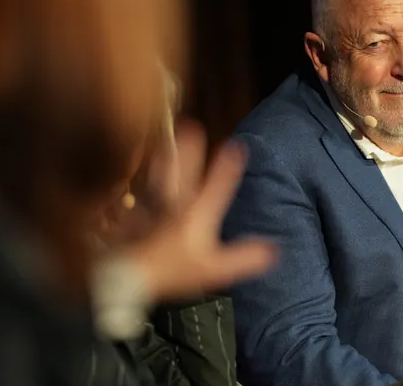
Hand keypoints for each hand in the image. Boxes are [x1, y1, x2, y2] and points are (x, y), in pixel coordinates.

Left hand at [122, 121, 277, 300]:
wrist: (130, 277)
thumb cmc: (173, 272)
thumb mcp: (215, 269)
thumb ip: (243, 257)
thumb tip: (272, 249)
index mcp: (198, 213)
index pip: (218, 185)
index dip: (228, 166)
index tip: (237, 146)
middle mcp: (176, 206)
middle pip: (185, 172)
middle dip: (190, 150)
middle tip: (192, 126)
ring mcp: (152, 210)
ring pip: (159, 179)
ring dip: (162, 162)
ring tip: (162, 149)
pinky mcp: (133, 219)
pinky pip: (135, 201)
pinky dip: (135, 194)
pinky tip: (131, 191)